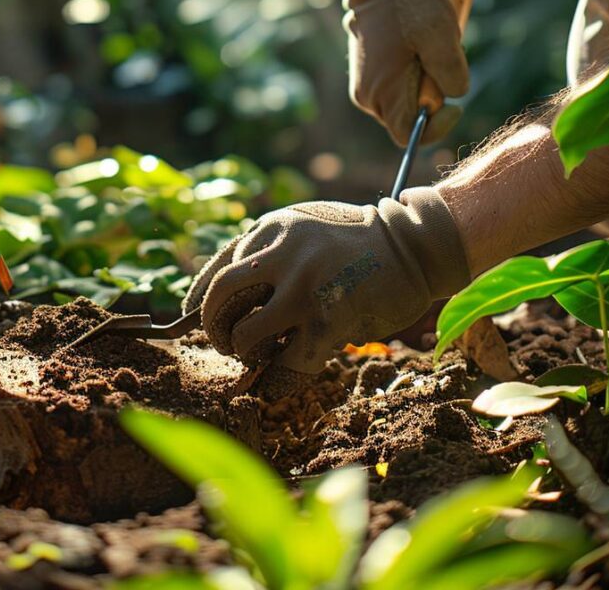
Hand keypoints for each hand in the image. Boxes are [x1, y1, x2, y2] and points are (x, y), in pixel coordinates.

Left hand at [182, 188, 469, 372]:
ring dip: (245, 353)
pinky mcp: (326, 320)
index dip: (198, 300)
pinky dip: (276, 380)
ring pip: (245, 334)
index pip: (217, 268)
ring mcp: (302, 287)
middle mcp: (280, 253)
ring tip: (258, 356)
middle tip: (226, 342)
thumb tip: (233, 298)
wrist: (415, 247)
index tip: (193, 318)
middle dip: (214, 328)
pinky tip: (277, 382)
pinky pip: (286, 363)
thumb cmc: (360, 243)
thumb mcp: (306, 227)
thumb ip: (271, 251)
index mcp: (272, 228)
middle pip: (219, 298)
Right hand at [337, 0, 468, 146]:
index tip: (455, 106)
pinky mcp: (369, 76)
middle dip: (432, 99)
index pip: (409, 136)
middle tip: (440, 62)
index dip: (436, 128)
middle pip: (409, 120)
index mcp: (383, 92)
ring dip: (425, 85)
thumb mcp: (440, 33)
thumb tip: (453, 96)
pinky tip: (418, 48)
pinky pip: (399, 90)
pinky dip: (415, 76)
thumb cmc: (408, 4)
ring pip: (406, 104)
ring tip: (428, 49)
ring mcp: (366, 87)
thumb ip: (450, 71)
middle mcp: (368, 96)